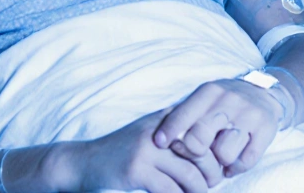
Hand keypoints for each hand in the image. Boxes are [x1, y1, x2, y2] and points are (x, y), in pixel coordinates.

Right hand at [69, 109, 223, 192]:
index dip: (217, 152)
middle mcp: (157, 129)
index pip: (205, 131)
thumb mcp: (150, 134)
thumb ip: (177, 135)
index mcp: (165, 117)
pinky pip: (170, 191)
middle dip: (213, 174)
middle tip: (213, 185)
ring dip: (199, 191)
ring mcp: (146, 149)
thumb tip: (216, 152)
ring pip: (190, 175)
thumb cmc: (123, 152)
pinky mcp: (136, 170)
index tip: (220, 166)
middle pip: (202, 153)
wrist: (83, 162)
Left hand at [152, 79, 281, 175]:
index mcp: (210, 92)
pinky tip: (233, 161)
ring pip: (224, 154)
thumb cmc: (225, 100)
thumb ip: (185, 114)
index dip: (170, 131)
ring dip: (219, 162)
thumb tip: (160, 139)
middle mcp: (229, 101)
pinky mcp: (266, 130)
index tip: (160, 144)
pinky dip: (236, 167)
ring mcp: (249, 115)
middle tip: (195, 156)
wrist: (265, 93)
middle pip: (201, 137)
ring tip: (218, 156)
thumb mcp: (205, 98)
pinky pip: (245, 161)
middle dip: (194, 153)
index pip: (184, 114)